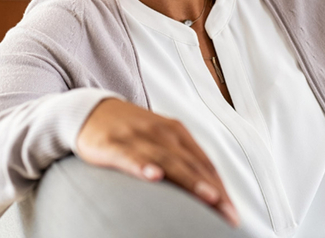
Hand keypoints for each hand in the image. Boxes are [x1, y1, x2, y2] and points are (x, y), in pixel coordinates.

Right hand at [75, 98, 238, 226]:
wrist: (91, 110)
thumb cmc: (131, 131)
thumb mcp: (159, 140)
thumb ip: (181, 160)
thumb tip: (208, 190)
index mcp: (175, 131)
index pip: (203, 162)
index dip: (221, 187)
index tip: (233, 212)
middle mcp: (160, 132)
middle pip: (191, 163)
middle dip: (213, 189)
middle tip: (229, 213)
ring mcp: (137, 137)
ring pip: (167, 160)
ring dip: (189, 179)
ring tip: (209, 197)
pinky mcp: (113, 144)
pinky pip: (129, 156)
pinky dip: (142, 165)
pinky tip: (153, 176)